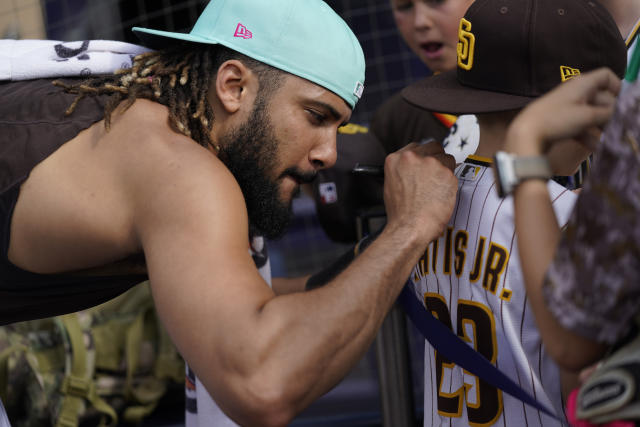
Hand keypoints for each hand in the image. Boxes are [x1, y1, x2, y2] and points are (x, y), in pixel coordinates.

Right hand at [383, 141, 457, 243]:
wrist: (409, 228)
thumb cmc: (400, 214)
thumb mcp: (392, 185)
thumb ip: (404, 170)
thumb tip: (415, 169)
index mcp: (396, 159)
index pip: (416, 146)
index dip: (424, 156)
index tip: (425, 165)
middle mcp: (412, 157)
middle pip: (434, 147)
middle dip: (436, 159)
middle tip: (434, 177)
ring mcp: (430, 163)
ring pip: (447, 159)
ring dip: (445, 172)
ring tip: (436, 190)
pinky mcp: (446, 172)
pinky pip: (454, 174)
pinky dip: (450, 184)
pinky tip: (442, 196)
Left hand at [505, 67, 620, 155]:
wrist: (526, 134)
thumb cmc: (557, 120)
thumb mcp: (587, 116)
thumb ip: (606, 113)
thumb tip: (617, 113)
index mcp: (582, 84)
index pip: (605, 75)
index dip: (617, 86)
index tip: (622, 103)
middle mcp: (575, 92)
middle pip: (601, 97)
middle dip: (610, 112)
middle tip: (616, 126)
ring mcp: (567, 108)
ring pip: (590, 114)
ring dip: (600, 126)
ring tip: (609, 139)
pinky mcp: (560, 122)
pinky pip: (579, 126)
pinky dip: (587, 135)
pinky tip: (594, 148)